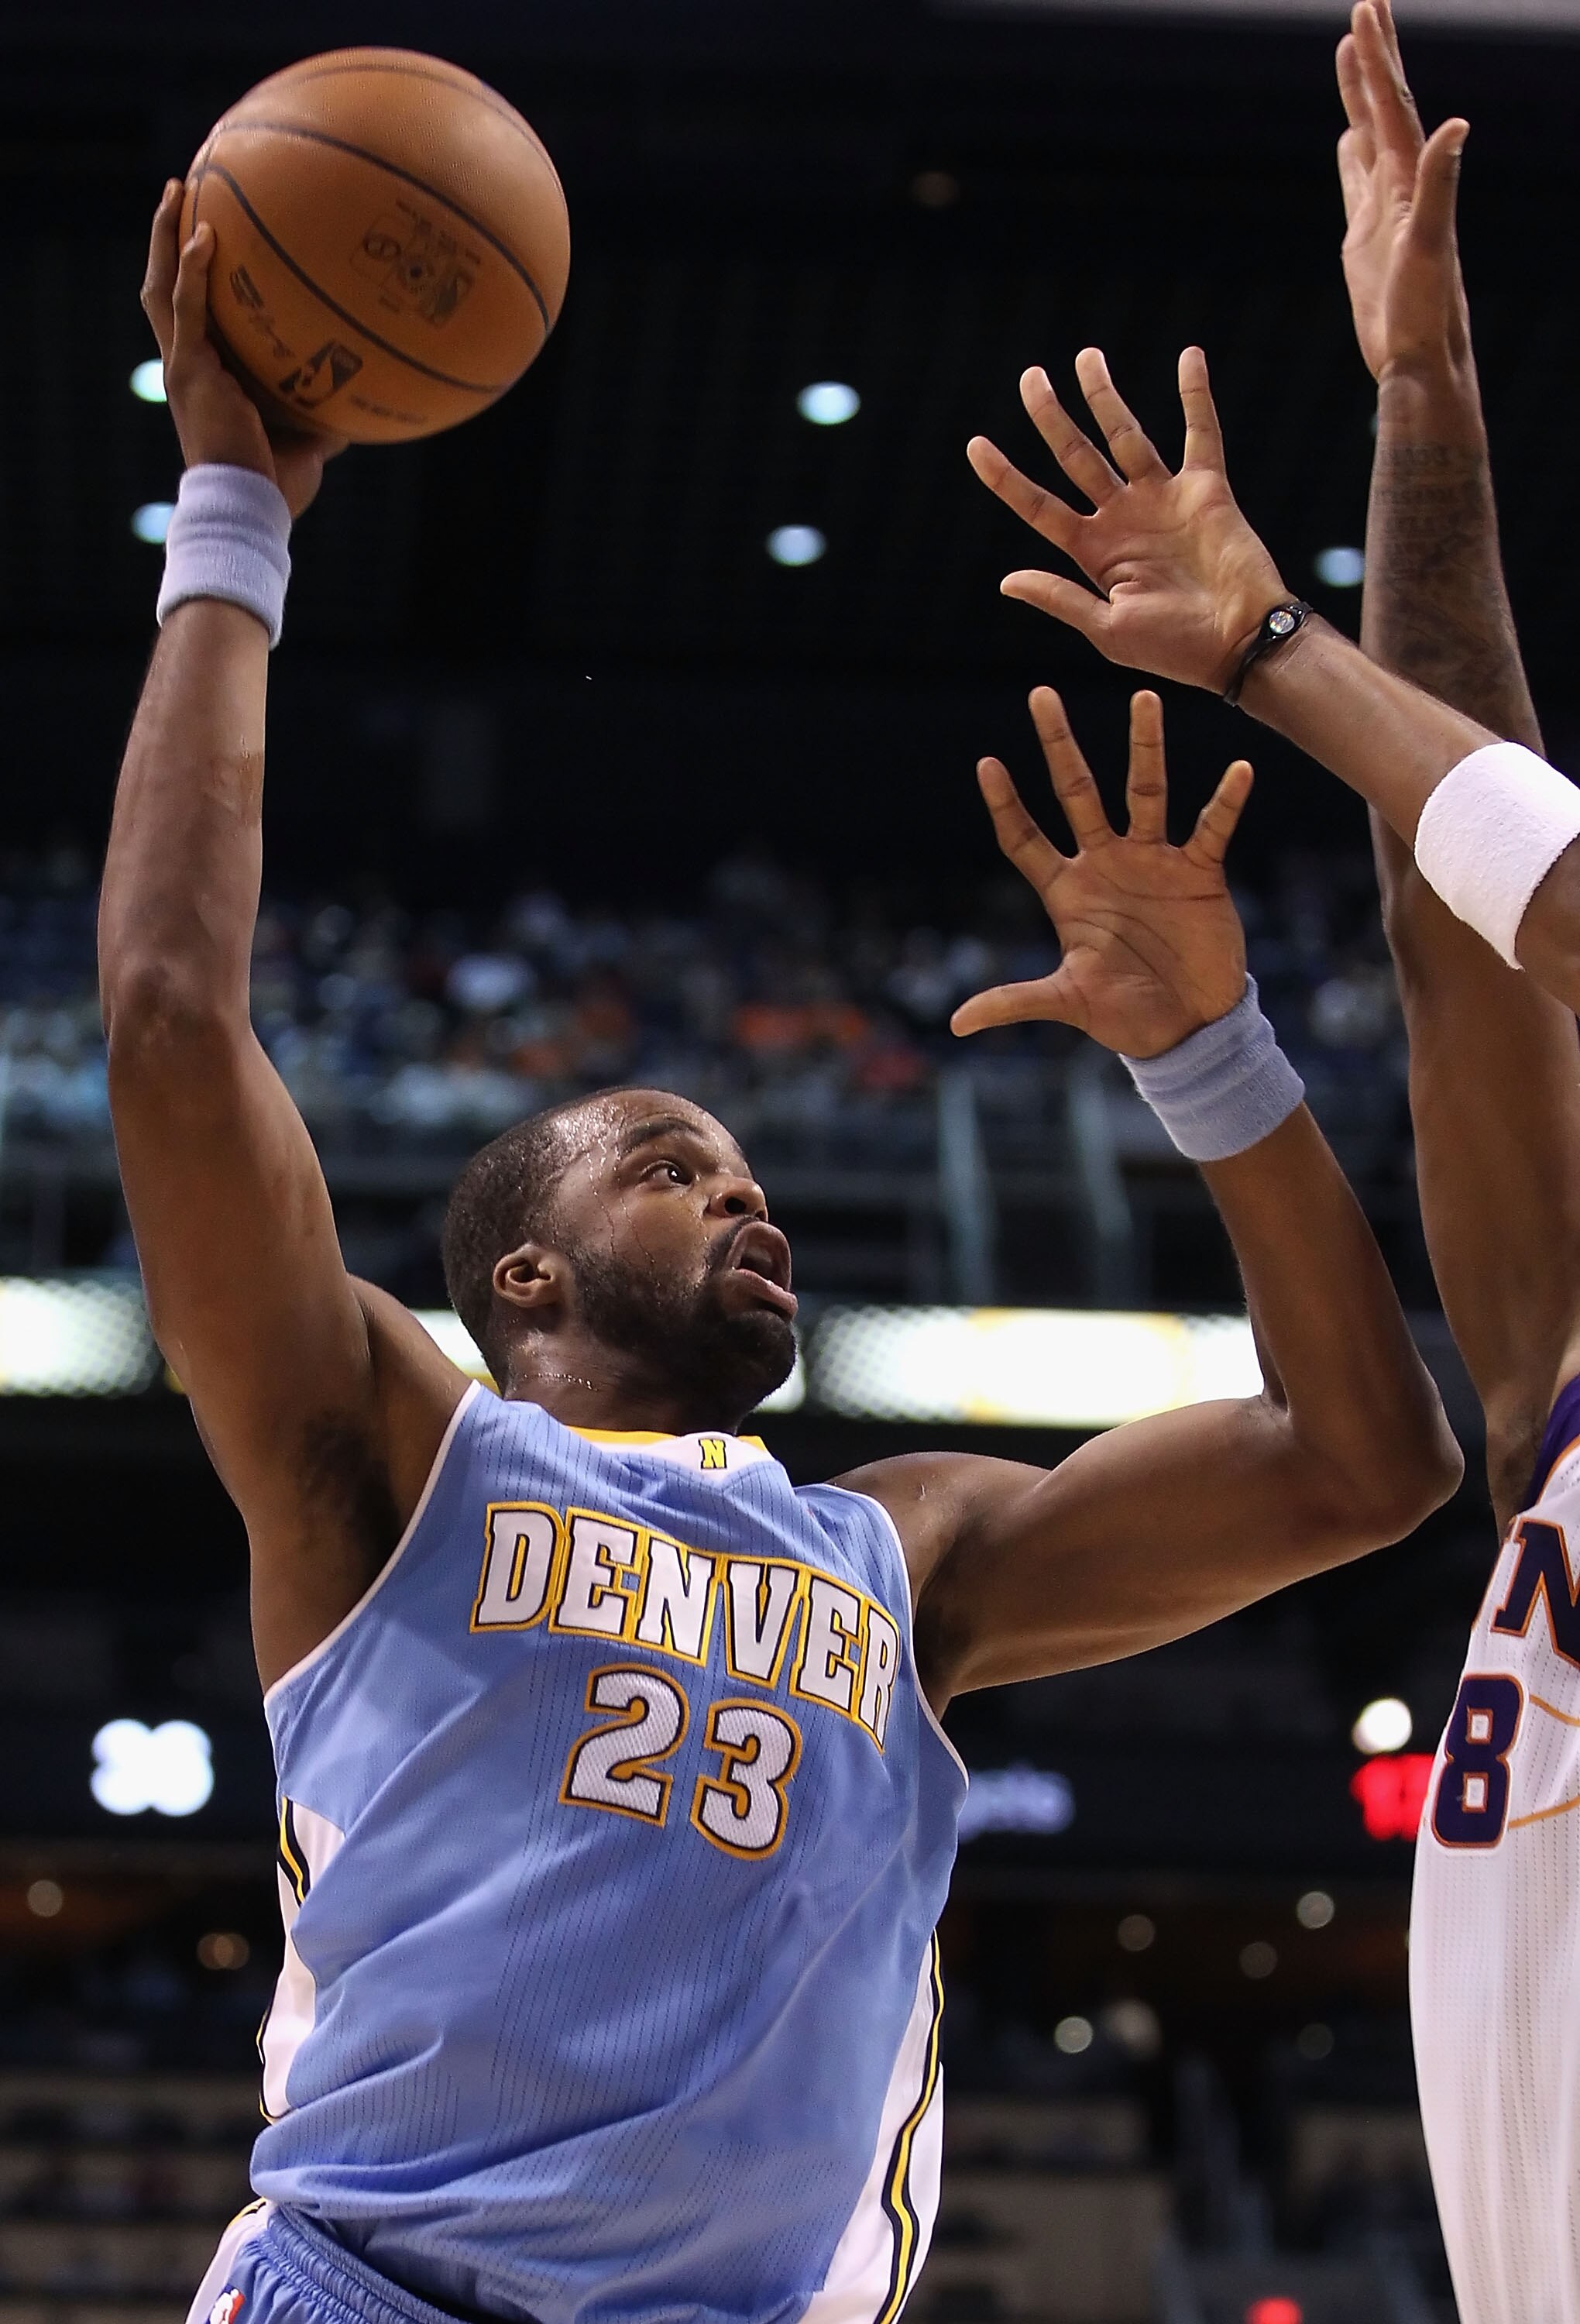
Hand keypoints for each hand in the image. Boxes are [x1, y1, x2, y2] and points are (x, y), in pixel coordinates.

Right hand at [141, 181, 343, 519]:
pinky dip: (192, 271)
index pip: (189, 316)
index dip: (191, 276)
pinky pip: (187, 307)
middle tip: (179, 192)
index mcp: (206, 379)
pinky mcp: (190, 370)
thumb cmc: (277, 487)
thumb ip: (326, 415)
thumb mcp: (308, 442)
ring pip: (161, 287)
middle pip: (163, 288)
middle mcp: (187, 366)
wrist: (251, 508)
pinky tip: (204, 235)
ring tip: (178, 190)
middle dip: (166, 239)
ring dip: (166, 237)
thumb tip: (362, 403)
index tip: (205, 235)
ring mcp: (184, 366)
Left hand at [952, 688, 1250, 1057]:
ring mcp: (1152, 863)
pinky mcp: (1199, 874)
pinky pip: (1211, 829)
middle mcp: (1106, 864)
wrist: (1188, 1030)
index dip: (1006, 806)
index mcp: (1068, 892)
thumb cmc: (1124, 1016)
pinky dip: (1224, 802)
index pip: (1025, 839)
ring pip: (1145, 792)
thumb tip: (958, 1023)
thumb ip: (1016, 1001)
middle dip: (1058, 746)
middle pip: (1075, 793)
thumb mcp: (1067, 1002)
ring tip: (1143, 700)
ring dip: (1145, 748)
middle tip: (1039, 695)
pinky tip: (1238, 771)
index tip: (987, 764)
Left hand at [967, 348, 1287, 693]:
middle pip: (1076, 456)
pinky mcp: (1207, 489)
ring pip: (1126, 435)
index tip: (975, 445)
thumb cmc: (1175, 649)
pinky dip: (1196, 395)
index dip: (1006, 478)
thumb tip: (1007, 580)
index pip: (1039, 506)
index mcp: (1094, 552)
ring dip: (1104, 396)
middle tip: (1030, 378)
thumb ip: (1060, 599)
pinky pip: (1201, 433)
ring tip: (1085, 357)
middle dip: (1051, 417)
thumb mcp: (1107, 629)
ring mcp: (1163, 499)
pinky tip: (1190, 357)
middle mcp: (1123, 518)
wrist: (1239, 645)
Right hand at [1336, 1, 1470, 383]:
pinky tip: (1348, 138)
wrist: (1419, 359)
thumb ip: (1440, 184)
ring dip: (1361, 94)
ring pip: (1370, 135)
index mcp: (1414, 180)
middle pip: (1386, 107)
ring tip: (1350, 52)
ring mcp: (1385, 209)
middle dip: (1376, 57)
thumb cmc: (1425, 312)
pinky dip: (1352, 153)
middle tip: (1366, 6)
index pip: (1393, 107)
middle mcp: (1403, 186)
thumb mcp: (1430, 247)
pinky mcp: (1369, 238)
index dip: (1379, 60)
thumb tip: (1455, 125)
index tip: (1365, 13)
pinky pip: (1358, 182)